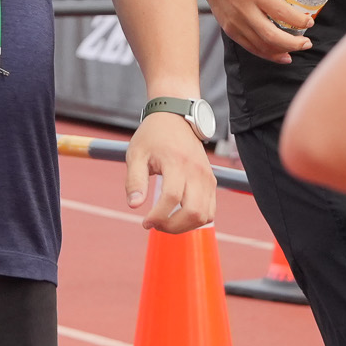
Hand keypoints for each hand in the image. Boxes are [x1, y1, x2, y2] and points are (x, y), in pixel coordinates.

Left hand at [125, 111, 217, 233]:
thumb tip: (134, 206)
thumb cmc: (153, 136)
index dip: (158, 216)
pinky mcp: (211, 182)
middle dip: (172, 226)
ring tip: (166, 222)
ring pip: (205, 215)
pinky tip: (178, 216)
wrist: (175, 118)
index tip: (144, 222)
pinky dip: (196, 220)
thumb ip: (134, 180)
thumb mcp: (136, 154)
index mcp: (176, 162)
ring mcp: (207, 177)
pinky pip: (210, 210)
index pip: (171, 198)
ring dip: (185, 227)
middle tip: (155, 224)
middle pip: (193, 212)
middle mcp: (196, 171)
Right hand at [200, 0, 317, 64]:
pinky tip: (280, 55)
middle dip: (294, 43)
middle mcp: (244, 9)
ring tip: (297, 48)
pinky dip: (267, 54)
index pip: (281, 12)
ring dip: (282, 51)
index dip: (299, 21)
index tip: (309, 22)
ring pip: (261, 45)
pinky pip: (250, 47)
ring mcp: (235, 21)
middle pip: (271, 35)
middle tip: (307, 42)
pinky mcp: (229, 28)